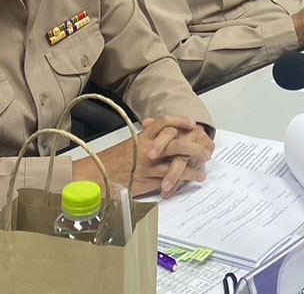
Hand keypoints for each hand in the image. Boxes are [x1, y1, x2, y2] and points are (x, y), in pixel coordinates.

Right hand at [73, 115, 214, 197]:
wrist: (96, 177)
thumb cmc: (110, 160)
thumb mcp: (127, 143)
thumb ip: (143, 136)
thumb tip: (151, 125)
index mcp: (142, 137)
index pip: (164, 123)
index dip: (180, 121)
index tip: (192, 124)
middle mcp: (148, 149)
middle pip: (177, 143)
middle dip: (195, 147)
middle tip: (206, 151)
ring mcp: (149, 166)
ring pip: (177, 164)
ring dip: (194, 168)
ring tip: (203, 172)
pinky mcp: (149, 181)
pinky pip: (171, 180)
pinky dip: (183, 181)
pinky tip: (191, 182)